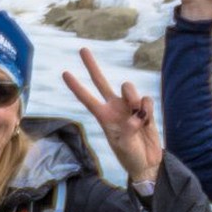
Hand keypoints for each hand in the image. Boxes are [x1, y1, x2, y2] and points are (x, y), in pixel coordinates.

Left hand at [62, 47, 163, 182]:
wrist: (146, 162)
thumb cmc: (129, 156)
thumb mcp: (123, 145)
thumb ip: (127, 129)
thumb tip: (134, 117)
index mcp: (103, 117)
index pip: (87, 99)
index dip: (76, 86)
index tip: (65, 73)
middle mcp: (114, 107)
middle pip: (101, 81)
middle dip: (92, 66)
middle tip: (82, 49)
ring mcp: (129, 106)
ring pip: (128, 87)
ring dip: (133, 98)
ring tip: (137, 118)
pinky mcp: (145, 108)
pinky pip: (146, 99)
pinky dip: (147, 109)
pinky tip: (146, 121)